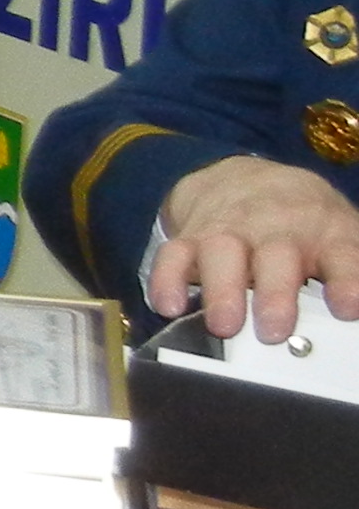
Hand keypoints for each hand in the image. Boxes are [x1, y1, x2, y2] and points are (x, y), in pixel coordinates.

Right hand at [148, 152, 358, 342]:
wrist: (249, 179)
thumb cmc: (304, 223)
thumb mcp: (341, 239)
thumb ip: (349, 273)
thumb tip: (352, 309)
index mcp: (326, 234)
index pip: (343, 256)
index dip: (346, 281)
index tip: (347, 307)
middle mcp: (277, 230)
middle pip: (277, 255)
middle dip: (274, 293)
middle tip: (273, 329)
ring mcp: (231, 231)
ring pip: (223, 253)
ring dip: (223, 290)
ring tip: (223, 325)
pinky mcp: (191, 237)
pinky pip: (174, 255)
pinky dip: (168, 280)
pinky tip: (169, 305)